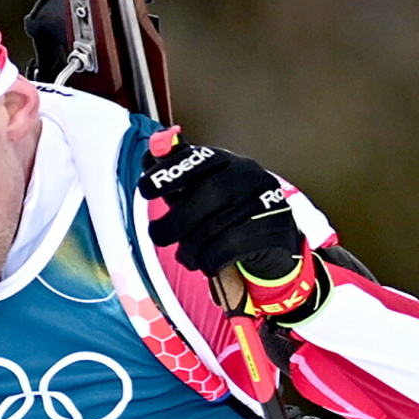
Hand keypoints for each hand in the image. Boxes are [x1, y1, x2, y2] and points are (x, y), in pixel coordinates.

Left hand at [137, 130, 299, 278]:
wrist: (272, 234)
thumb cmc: (225, 208)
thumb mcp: (201, 187)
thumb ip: (176, 174)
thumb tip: (149, 155)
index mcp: (225, 161)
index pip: (197, 158)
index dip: (169, 171)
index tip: (146, 189)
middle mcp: (247, 175)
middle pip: (208, 194)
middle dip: (174, 221)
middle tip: (157, 234)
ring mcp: (262, 201)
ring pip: (215, 227)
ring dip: (190, 248)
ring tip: (185, 255)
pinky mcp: (270, 230)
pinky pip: (229, 248)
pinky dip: (208, 261)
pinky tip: (205, 263)